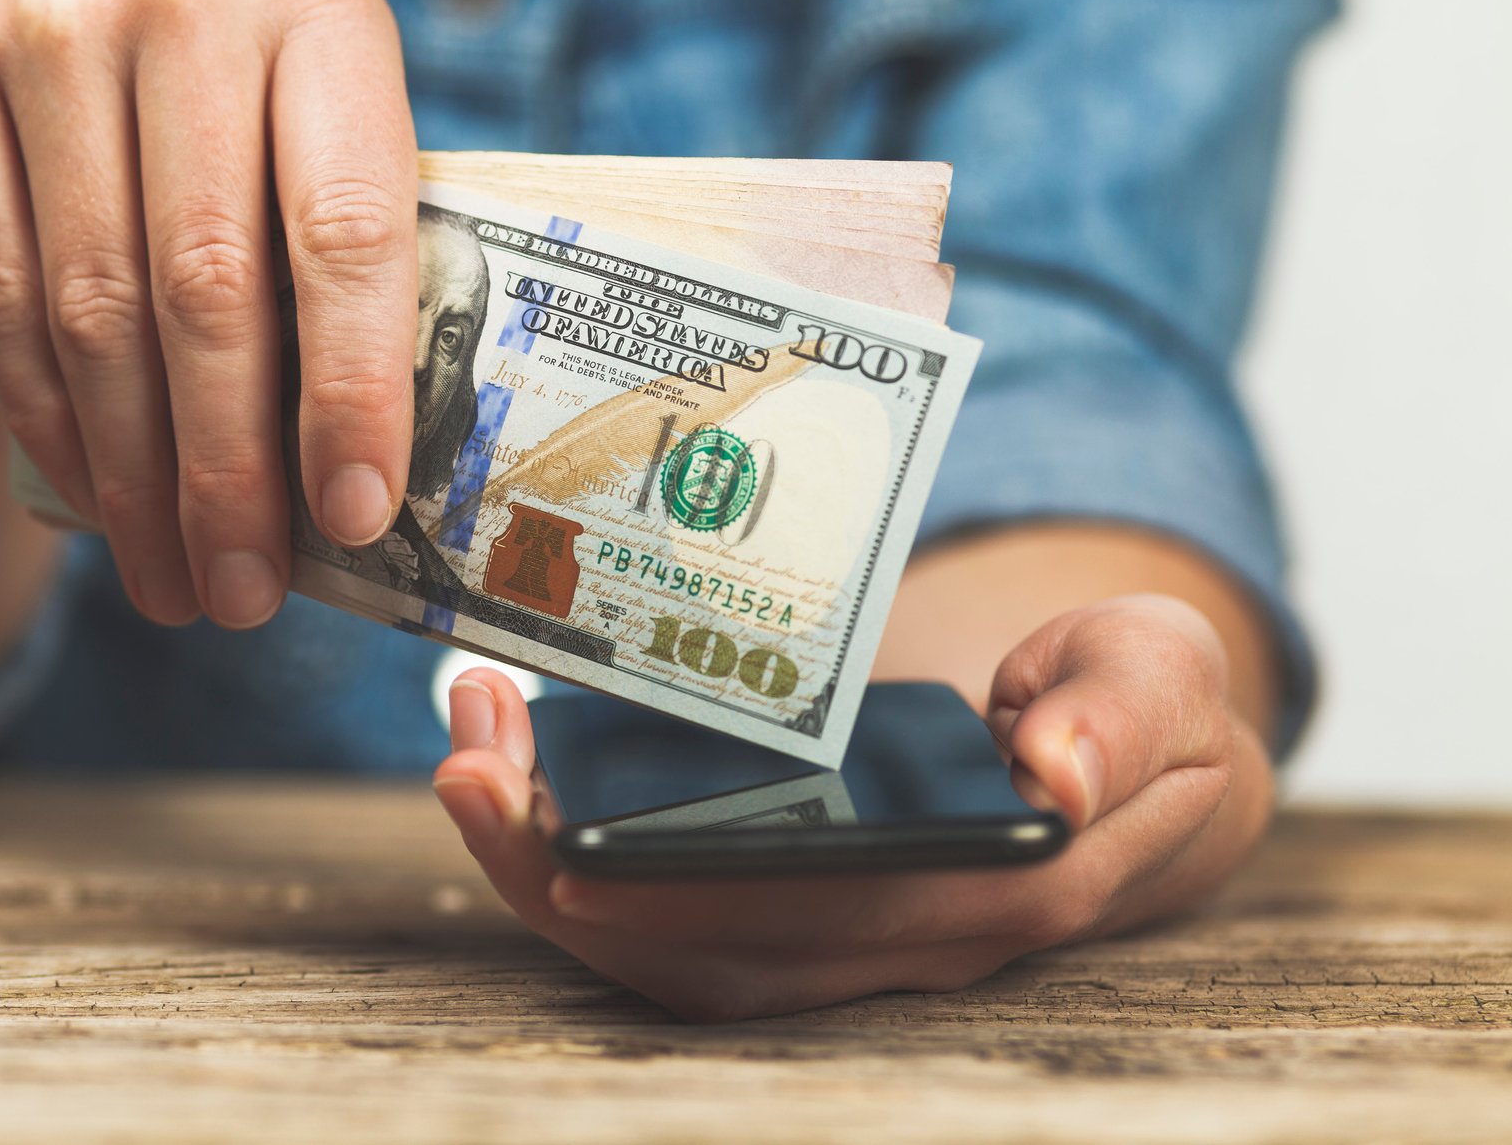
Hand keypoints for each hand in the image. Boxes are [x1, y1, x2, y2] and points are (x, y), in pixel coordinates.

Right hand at [0, 0, 417, 628]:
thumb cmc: (239, 95)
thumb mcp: (320, 128)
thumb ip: (352, 264)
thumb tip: (363, 498)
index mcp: (322, 9)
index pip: (345, 229)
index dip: (353, 388)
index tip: (355, 519)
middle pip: (204, 287)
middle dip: (227, 472)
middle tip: (243, 595)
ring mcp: (44, 23)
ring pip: (92, 309)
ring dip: (135, 478)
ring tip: (175, 585)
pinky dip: (50, 423)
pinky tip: (95, 500)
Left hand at [432, 594, 1273, 1021]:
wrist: (1129, 752)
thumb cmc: (1139, 705)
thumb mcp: (1165, 680)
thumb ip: (1125, 717)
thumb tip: (1057, 769)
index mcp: (997, 887)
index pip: (827, 916)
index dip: (692, 896)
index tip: (569, 848)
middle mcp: (905, 941)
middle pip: (714, 951)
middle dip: (569, 881)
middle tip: (466, 773)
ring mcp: (845, 935)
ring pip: (676, 950)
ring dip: (550, 874)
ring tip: (467, 760)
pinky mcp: (800, 905)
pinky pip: (674, 915)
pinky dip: (581, 859)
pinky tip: (519, 770)